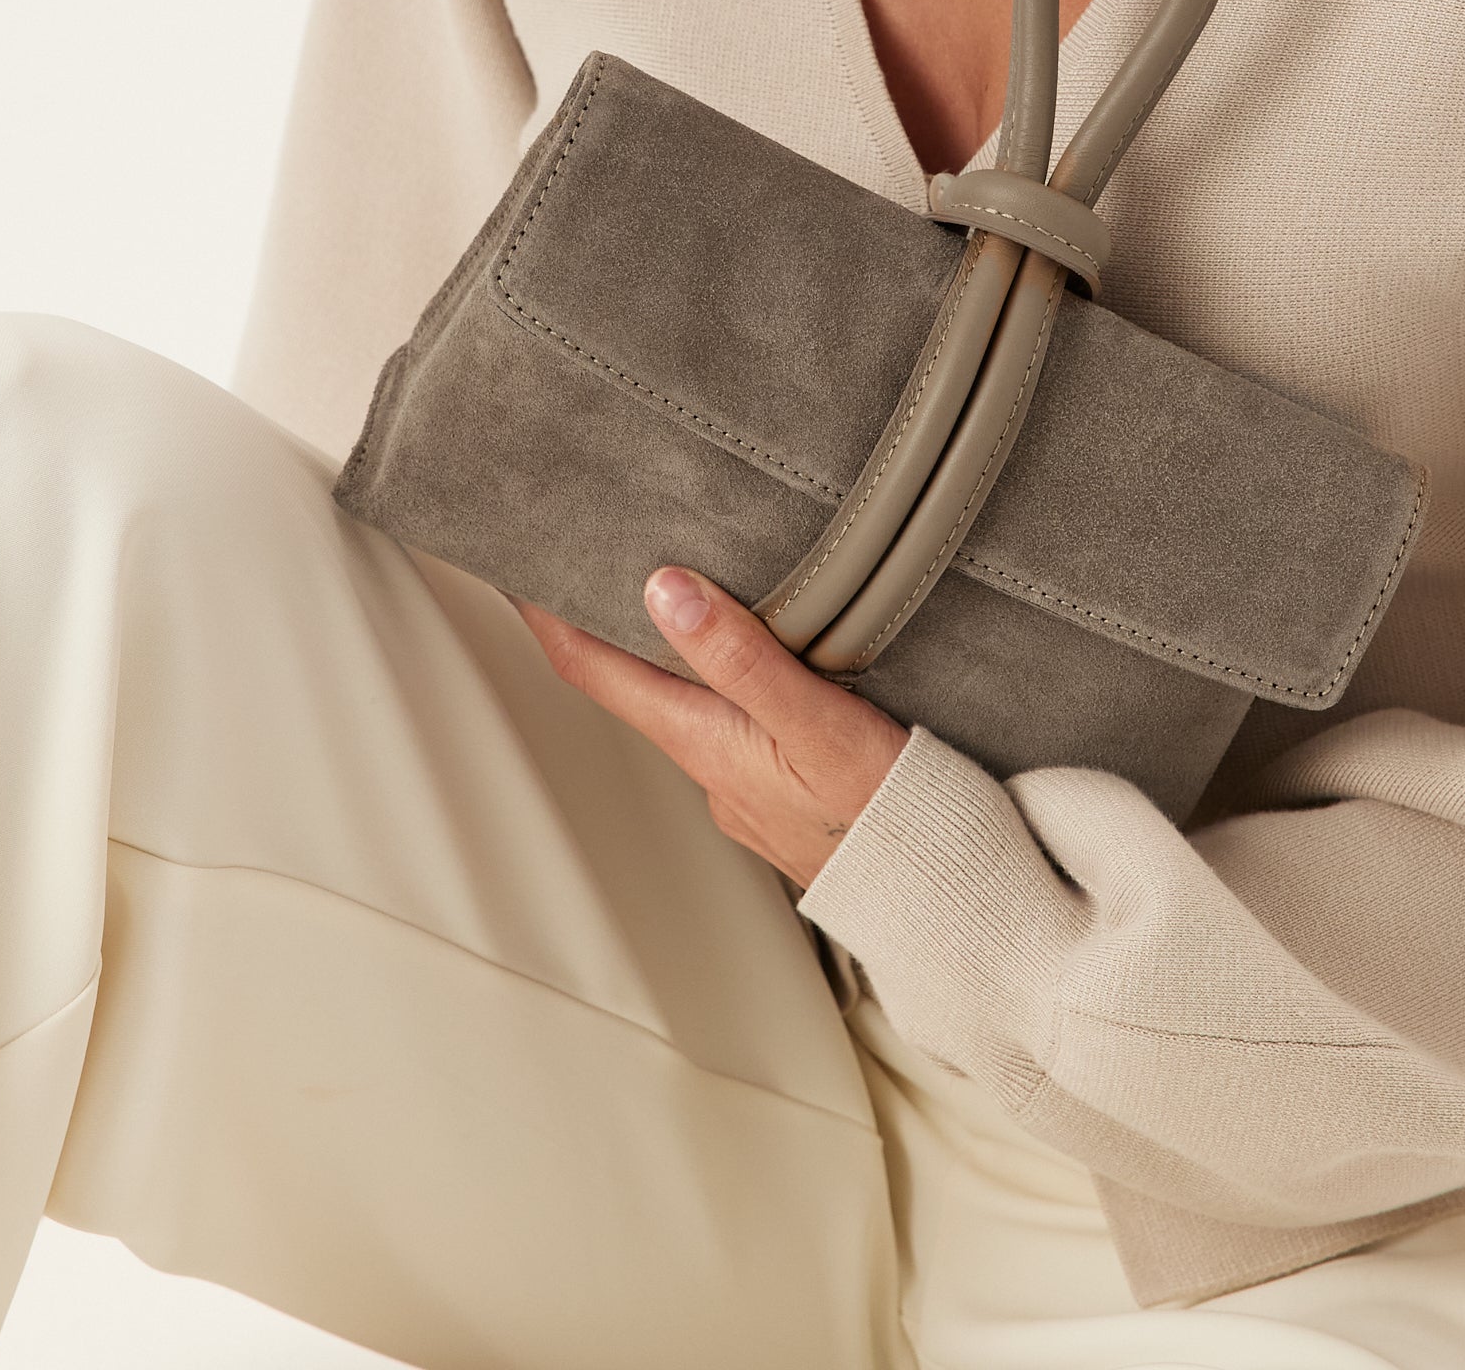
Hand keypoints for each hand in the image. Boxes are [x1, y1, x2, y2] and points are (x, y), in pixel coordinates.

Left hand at [517, 568, 907, 886]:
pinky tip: (756, 670)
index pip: (597, 672)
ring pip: (688, 707)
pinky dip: (724, 688)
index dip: (552, 618)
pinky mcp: (785, 796)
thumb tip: (664, 590)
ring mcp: (746, 788)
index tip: (520, 570)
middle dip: (606, 626)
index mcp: (706, 745)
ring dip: (669, 657)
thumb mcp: (818, 724)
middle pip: (635, 685)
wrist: (944, 902)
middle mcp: (713, 770)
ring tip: (668, 598)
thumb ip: (741, 658)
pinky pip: (736, 728)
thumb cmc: (891, 817)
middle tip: (588, 562)